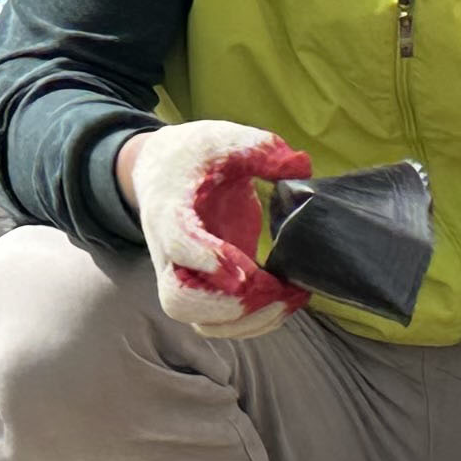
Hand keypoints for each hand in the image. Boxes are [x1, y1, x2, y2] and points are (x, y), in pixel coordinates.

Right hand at [119, 118, 310, 337]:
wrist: (161, 172)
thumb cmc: (192, 156)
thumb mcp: (222, 139)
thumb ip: (258, 148)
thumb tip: (300, 165)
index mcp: (169, 212)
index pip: (177, 245)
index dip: (208, 261)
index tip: (244, 272)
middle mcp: (169, 254)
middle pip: (179, 300)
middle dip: (231, 305)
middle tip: (276, 288)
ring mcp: (187, 275)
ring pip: (200, 321)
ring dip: (247, 322)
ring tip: (291, 298)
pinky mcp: (208, 286)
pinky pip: (221, 322)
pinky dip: (254, 322)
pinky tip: (288, 299)